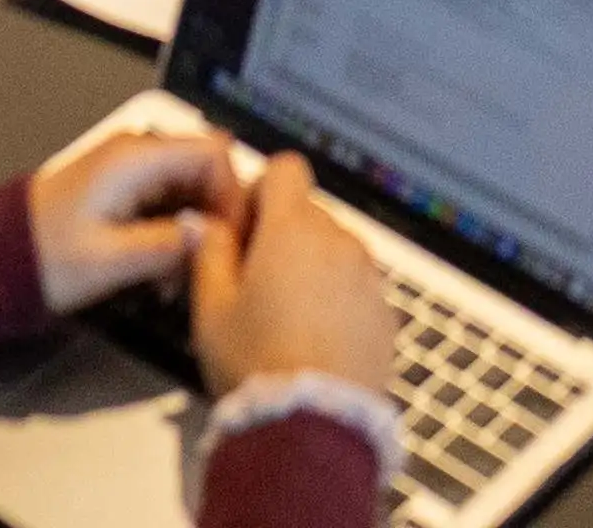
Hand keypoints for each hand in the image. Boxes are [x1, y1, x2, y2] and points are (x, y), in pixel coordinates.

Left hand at [31, 122, 239, 310]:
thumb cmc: (51, 257)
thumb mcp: (110, 260)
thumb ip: (166, 245)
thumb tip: (215, 236)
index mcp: (137, 157)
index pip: (214, 153)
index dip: (232, 194)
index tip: (232, 242)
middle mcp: (139, 150)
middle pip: (205, 169)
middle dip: (215, 217)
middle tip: (210, 268)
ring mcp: (130, 166)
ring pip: (188, 187)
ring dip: (194, 230)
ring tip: (181, 280)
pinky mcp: (122, 186)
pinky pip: (167, 199)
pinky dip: (174, 231)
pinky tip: (163, 273)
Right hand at [190, 156, 392, 402]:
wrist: (314, 423)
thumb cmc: (256, 362)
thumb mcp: (212, 309)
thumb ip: (209, 252)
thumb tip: (207, 222)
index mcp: (293, 229)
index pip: (285, 168)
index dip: (260, 191)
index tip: (244, 229)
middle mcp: (340, 241)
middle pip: (309, 213)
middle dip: (281, 237)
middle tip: (254, 284)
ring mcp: (369, 277)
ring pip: (334, 252)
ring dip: (311, 269)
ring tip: (284, 320)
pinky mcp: (385, 313)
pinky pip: (356, 289)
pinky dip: (337, 302)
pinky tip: (313, 341)